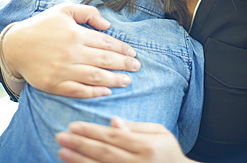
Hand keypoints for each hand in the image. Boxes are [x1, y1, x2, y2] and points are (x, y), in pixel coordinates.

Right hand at [2, 3, 139, 97]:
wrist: (16, 45)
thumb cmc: (42, 26)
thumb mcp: (64, 10)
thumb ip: (88, 12)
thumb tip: (108, 24)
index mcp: (76, 34)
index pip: (106, 43)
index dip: (122, 49)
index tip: (133, 53)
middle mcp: (72, 53)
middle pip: (105, 60)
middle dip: (124, 64)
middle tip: (136, 67)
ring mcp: (63, 70)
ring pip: (95, 77)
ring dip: (114, 80)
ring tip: (127, 81)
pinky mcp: (54, 84)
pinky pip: (78, 91)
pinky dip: (93, 93)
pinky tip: (106, 92)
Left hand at [56, 117, 194, 162]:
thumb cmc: (168, 151)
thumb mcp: (160, 132)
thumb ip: (136, 127)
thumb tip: (113, 121)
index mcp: (146, 146)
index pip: (113, 136)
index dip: (92, 131)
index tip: (73, 125)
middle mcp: (137, 162)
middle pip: (103, 152)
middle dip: (80, 144)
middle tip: (60, 136)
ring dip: (78, 159)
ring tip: (62, 151)